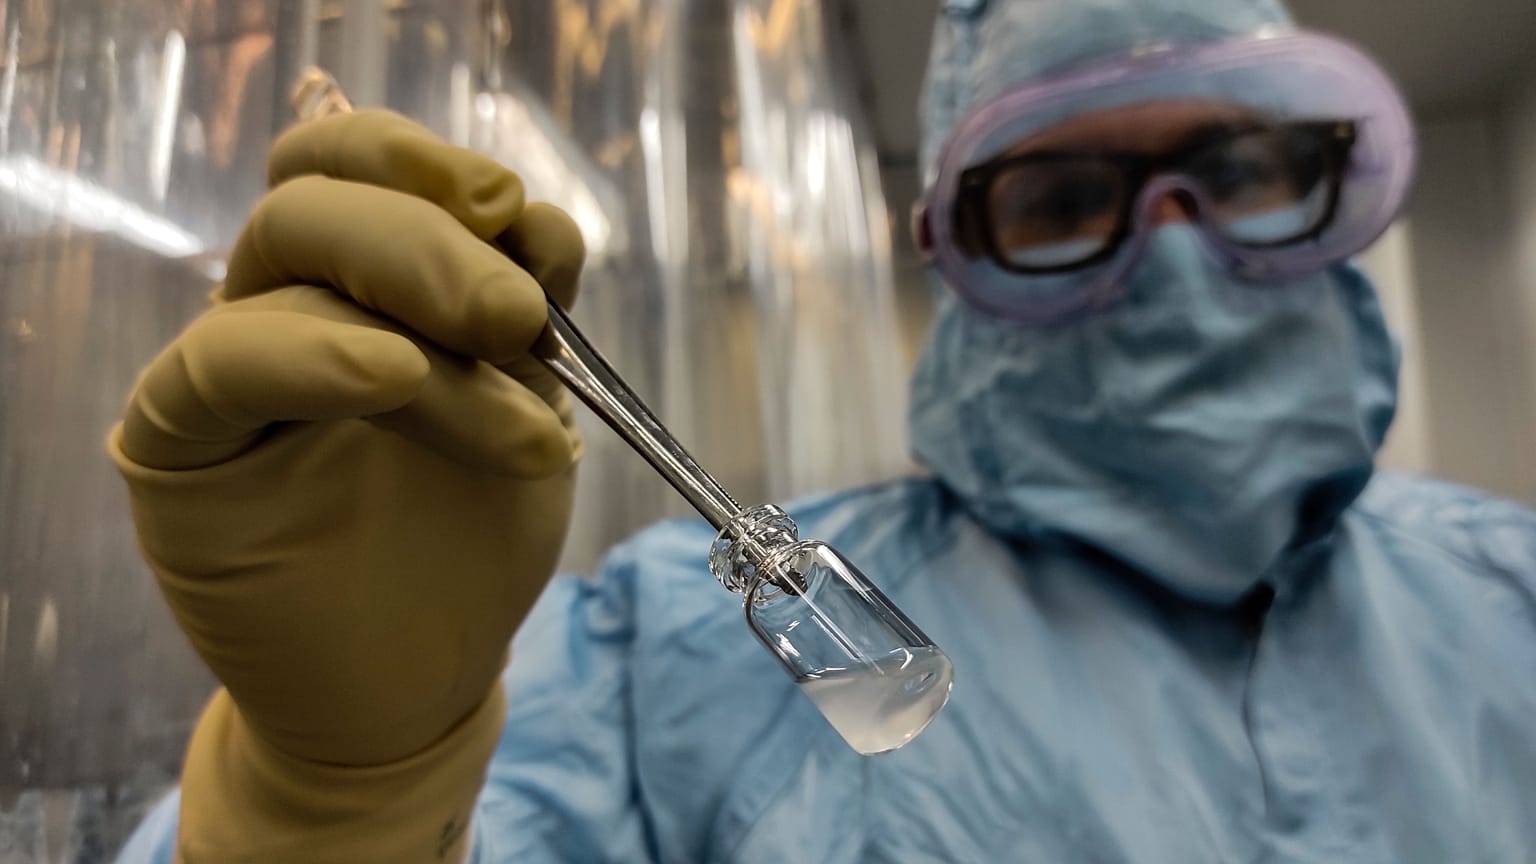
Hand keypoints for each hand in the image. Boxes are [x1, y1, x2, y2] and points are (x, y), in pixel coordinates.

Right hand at [111, 110, 584, 860]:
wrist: (415, 680)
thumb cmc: (467, 541)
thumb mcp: (527, 409)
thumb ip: (526, 314)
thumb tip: (530, 216)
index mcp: (362, 286)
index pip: (355, 170)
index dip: (428, 165)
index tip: (520, 209)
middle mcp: (284, 309)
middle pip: (315, 205)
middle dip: (432, 242)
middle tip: (521, 315)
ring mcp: (227, 376)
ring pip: (286, 277)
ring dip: (422, 324)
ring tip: (522, 411)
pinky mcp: (178, 452)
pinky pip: (214, 369)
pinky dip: (311, 355)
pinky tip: (391, 376)